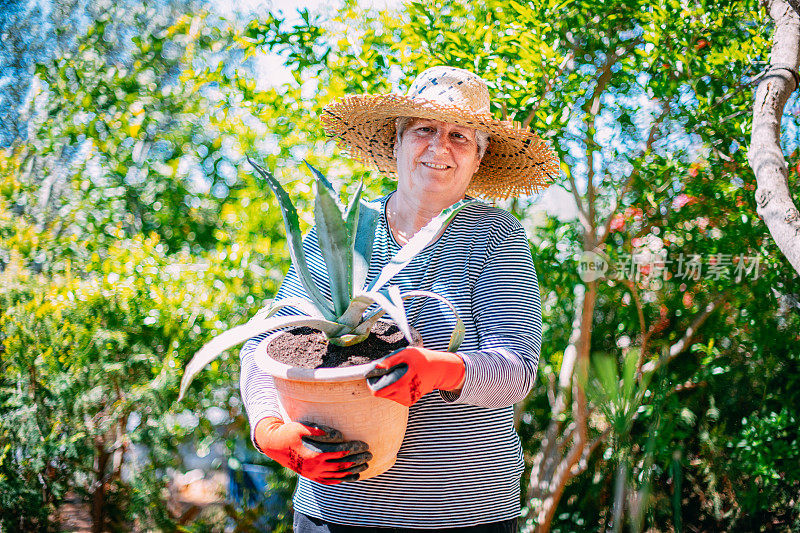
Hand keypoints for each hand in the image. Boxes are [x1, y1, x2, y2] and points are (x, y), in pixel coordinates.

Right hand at [254, 417, 370, 483]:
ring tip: (365, 466)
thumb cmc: (290, 432)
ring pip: (338, 476)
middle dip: (358, 460)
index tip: (364, 445)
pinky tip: (351, 477)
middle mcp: (315, 467)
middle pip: (342, 465)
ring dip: (353, 471)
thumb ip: (321, 431)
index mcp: (315, 454)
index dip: (354, 449)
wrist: (274, 445)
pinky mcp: (311, 476)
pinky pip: (329, 481)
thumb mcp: (304, 427)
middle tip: (370, 455)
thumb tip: (339, 435)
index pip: (341, 452)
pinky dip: (342, 480)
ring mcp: (313, 473)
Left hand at [366, 346, 464, 406]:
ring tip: (399, 374)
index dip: (372, 383)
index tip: (374, 374)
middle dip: (380, 383)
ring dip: (388, 385)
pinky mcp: (409, 401)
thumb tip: (375, 367)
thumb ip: (389, 360)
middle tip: (387, 371)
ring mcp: (407, 400)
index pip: (377, 391)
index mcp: (401, 383)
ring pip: (388, 395)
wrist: (439, 370)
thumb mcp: (405, 354)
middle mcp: (403, 395)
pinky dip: (396, 388)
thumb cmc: (422, 359)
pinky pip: (395, 396)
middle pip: (380, 393)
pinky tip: (404, 379)